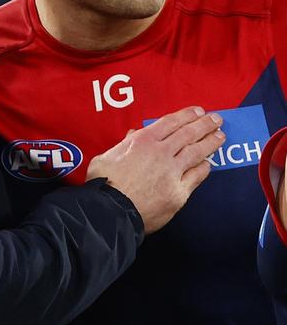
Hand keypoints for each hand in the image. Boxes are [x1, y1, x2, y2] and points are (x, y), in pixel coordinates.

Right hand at [87, 107, 223, 233]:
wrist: (110, 212)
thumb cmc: (104, 185)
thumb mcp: (106, 157)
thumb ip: (122, 145)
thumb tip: (132, 135)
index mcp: (143, 141)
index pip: (171, 122)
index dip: (188, 115)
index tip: (199, 112)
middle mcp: (161, 153)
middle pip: (189, 134)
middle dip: (205, 124)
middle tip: (216, 120)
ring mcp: (172, 172)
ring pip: (197, 152)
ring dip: (210, 142)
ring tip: (219, 137)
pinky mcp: (179, 192)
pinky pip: (197, 176)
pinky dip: (204, 168)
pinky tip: (208, 164)